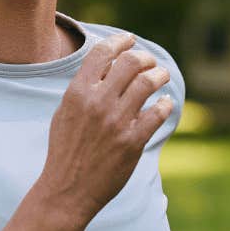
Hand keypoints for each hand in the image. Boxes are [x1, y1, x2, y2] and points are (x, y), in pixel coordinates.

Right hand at [34, 32, 174, 223]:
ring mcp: (117, 122)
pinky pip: (158, 113)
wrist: (67, 190)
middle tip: (150, 62)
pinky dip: (165, 104)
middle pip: (131, 62)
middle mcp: (98, 103)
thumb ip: (82, 89)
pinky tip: (165, 103)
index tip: (130, 40)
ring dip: (160, 76)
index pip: (102, 53)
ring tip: (162, 77)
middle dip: (145, 58)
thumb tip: (104, 67)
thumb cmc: (65, 151)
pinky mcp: (133, 142)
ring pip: (148, 83)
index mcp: (78, 93)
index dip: (120, 41)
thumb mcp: (64, 113)